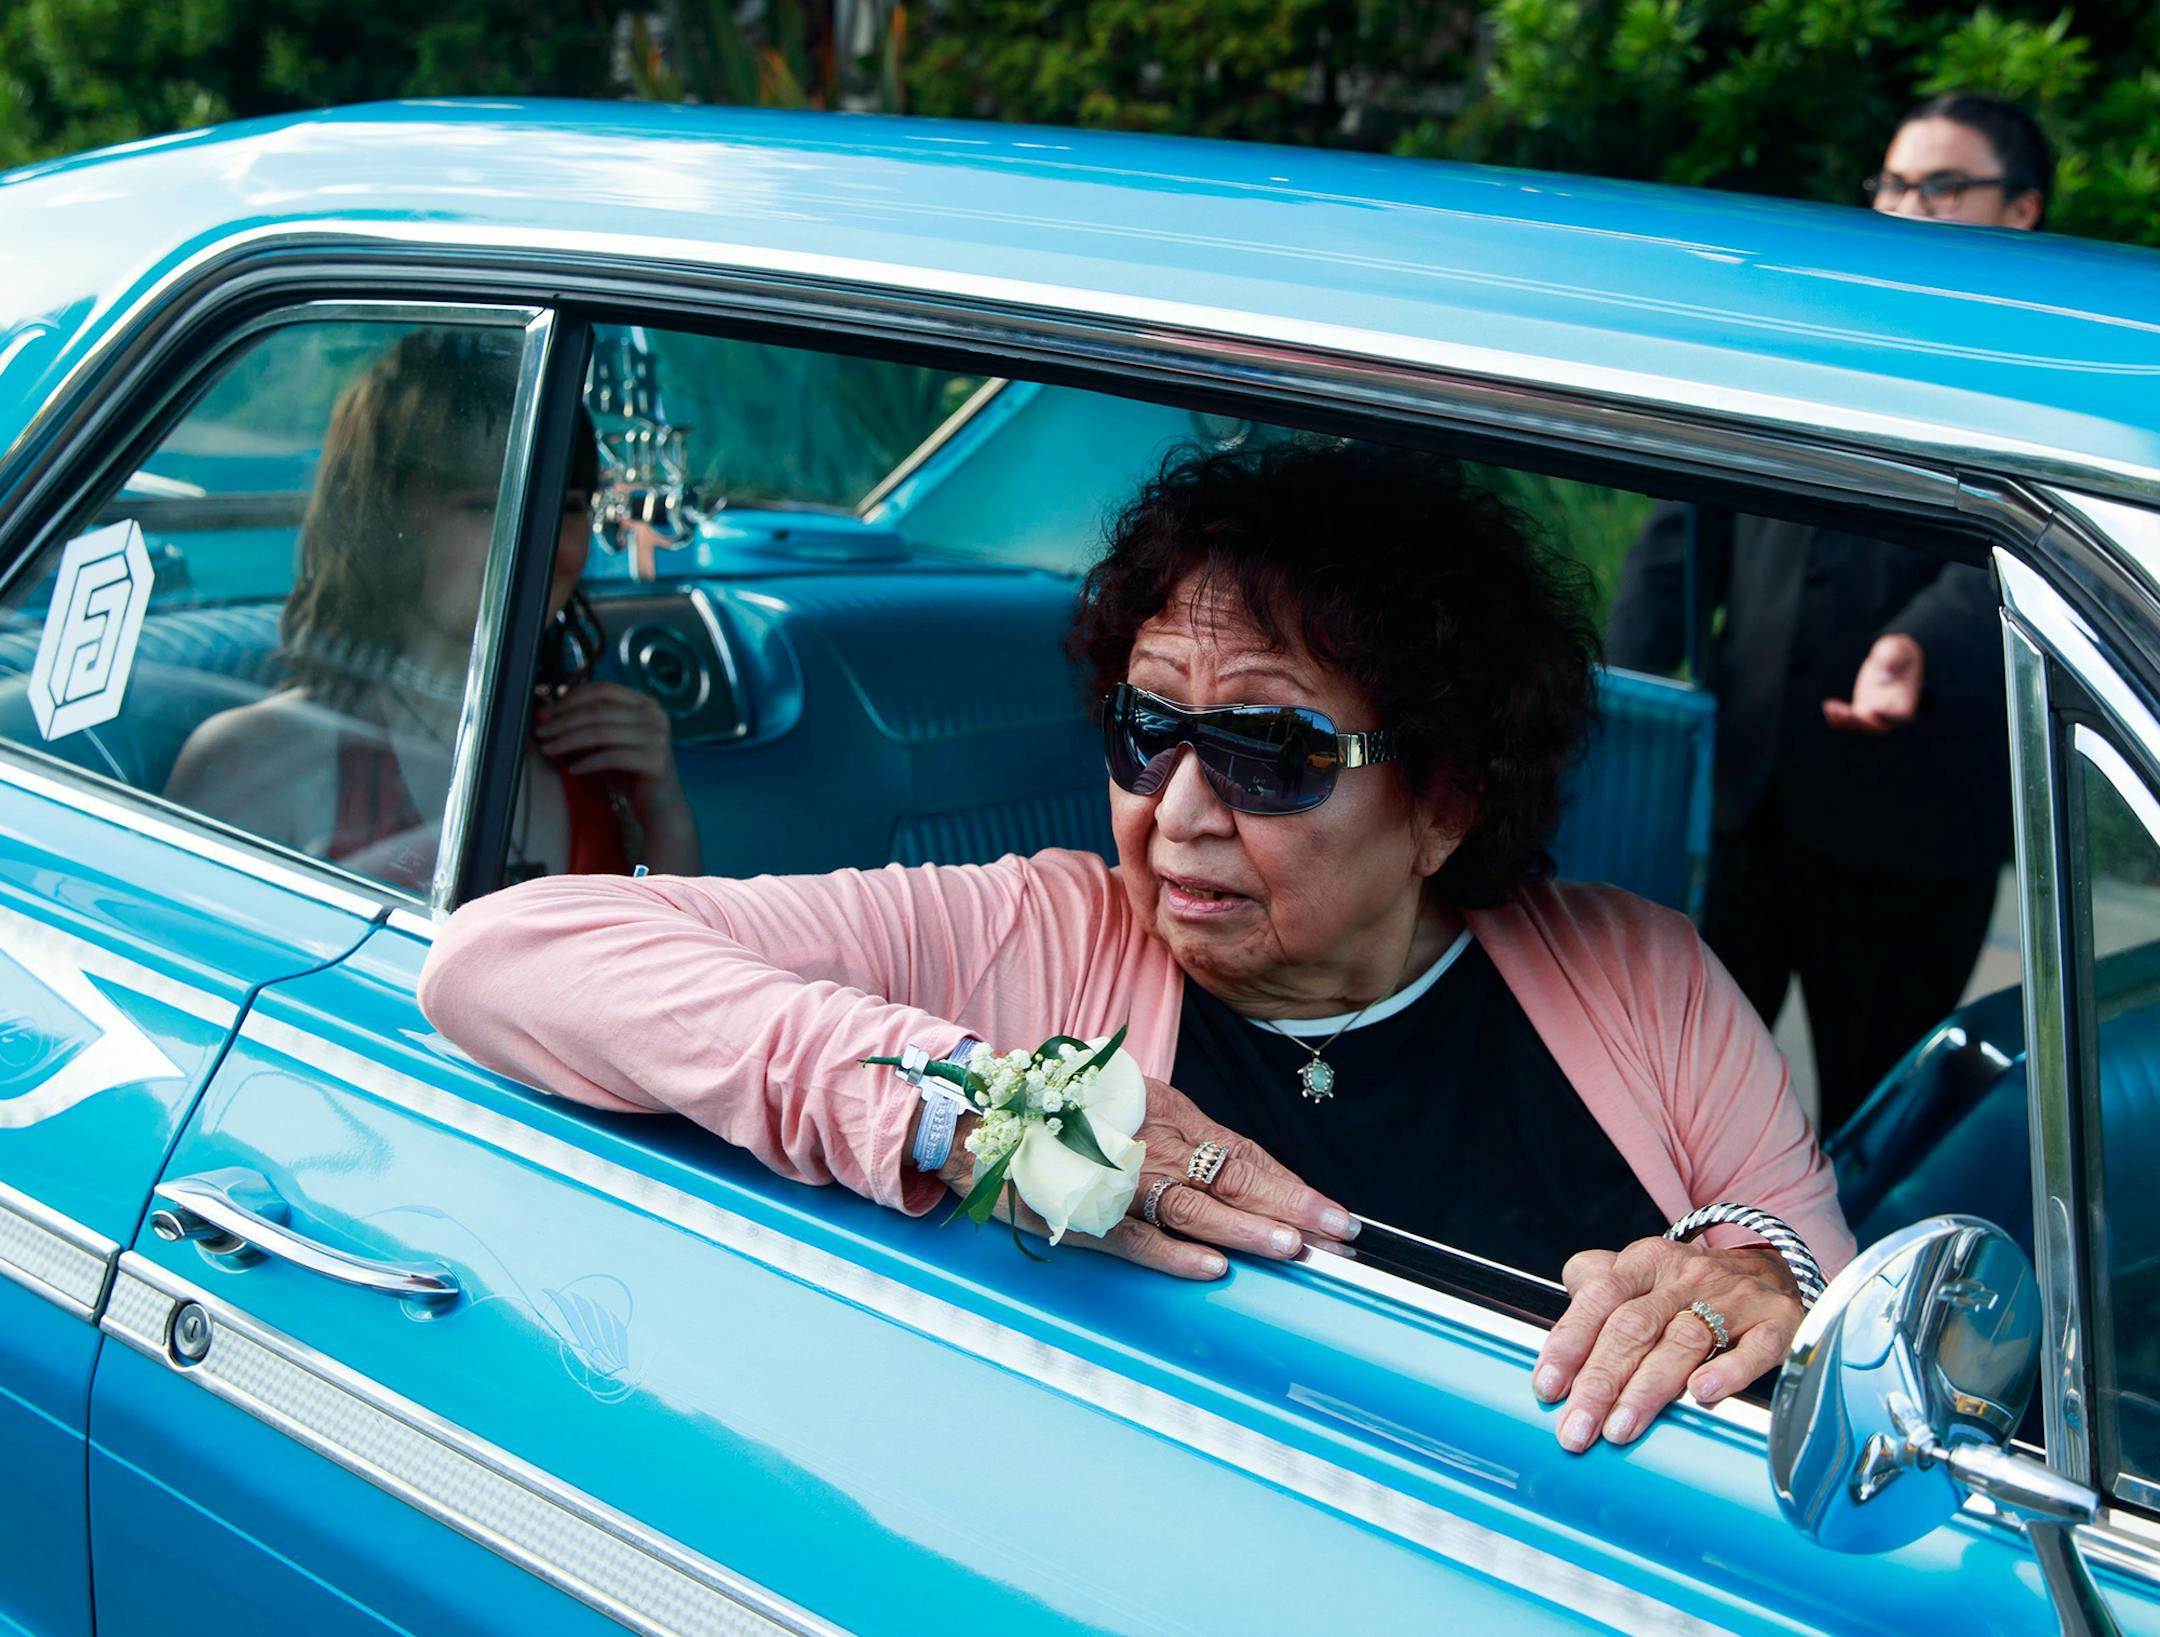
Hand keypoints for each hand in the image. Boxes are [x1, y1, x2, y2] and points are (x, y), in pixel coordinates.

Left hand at [533, 682, 699, 870]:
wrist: (660, 805)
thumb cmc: (631, 772)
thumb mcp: (608, 743)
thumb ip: (586, 725)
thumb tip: (546, 714)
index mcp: (646, 703)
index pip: (604, 690)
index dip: (572, 698)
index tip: (548, 713)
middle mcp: (655, 716)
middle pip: (599, 710)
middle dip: (564, 721)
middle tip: (541, 732)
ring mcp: (657, 738)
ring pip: (602, 732)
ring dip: (569, 740)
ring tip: (548, 749)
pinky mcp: (655, 761)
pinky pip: (611, 757)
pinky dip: (587, 763)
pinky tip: (572, 769)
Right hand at [942, 1076, 1356, 1279]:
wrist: (989, 1119)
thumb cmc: (1067, 1112)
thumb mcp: (1135, 1104)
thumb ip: (1183, 1135)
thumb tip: (1238, 1174)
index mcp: (1170, 1115)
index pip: (1244, 1154)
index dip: (1291, 1186)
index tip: (1334, 1214)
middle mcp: (1152, 1144)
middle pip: (1233, 1179)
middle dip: (1290, 1209)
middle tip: (1338, 1236)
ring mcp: (1120, 1180)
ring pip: (1194, 1209)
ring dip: (1245, 1232)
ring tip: (1293, 1250)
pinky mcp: (1087, 1213)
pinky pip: (1138, 1238)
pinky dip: (1175, 1255)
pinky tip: (1212, 1268)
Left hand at [1532, 1238, 1801, 1451]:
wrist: (1774, 1272)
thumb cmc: (1691, 1287)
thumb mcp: (1640, 1274)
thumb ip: (1594, 1293)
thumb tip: (1554, 1338)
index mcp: (1646, 1262)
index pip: (1600, 1298)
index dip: (1570, 1343)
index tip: (1547, 1387)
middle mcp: (1686, 1276)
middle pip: (1635, 1327)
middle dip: (1601, 1381)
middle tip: (1578, 1427)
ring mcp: (1734, 1298)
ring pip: (1684, 1342)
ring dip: (1648, 1389)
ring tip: (1620, 1429)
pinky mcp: (1776, 1323)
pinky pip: (1754, 1347)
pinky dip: (1727, 1372)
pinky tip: (1700, 1395)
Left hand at [1822, 633, 1922, 733]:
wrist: (1892, 654)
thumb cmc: (1899, 651)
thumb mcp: (1897, 650)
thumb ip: (1892, 661)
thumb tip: (1882, 677)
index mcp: (1905, 701)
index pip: (1898, 716)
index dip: (1887, 717)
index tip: (1873, 711)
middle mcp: (1891, 713)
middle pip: (1875, 726)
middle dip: (1858, 722)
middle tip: (1842, 713)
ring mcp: (1875, 714)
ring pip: (1859, 726)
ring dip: (1844, 721)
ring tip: (1830, 708)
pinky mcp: (1862, 710)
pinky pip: (1849, 720)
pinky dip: (1838, 717)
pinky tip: (1828, 706)